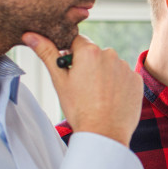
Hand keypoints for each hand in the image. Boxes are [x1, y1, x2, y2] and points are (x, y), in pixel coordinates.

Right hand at [23, 32, 141, 146]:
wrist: (104, 133)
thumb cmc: (79, 109)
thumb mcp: (59, 81)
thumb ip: (47, 54)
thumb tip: (30, 35)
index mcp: (89, 51)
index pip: (76, 42)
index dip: (71, 56)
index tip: (70, 71)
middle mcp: (110, 54)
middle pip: (94, 54)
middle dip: (88, 65)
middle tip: (83, 88)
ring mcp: (126, 67)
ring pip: (110, 66)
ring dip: (104, 75)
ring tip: (97, 96)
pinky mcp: (137, 80)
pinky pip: (124, 77)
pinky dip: (118, 85)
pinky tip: (111, 99)